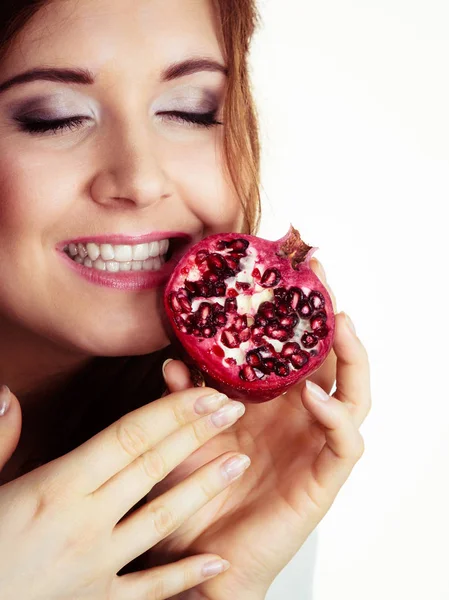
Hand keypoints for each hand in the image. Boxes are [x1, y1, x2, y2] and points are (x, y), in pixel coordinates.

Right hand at [0, 384, 249, 598]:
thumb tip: (6, 395)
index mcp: (55, 487)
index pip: (129, 436)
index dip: (173, 410)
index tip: (205, 392)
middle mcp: (83, 522)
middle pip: (153, 465)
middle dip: (197, 433)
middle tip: (234, 407)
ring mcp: (95, 566)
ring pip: (162, 518)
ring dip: (205, 488)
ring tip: (239, 463)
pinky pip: (150, 589)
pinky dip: (185, 575)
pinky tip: (216, 561)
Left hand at [145, 259, 371, 599]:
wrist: (202, 558)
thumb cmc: (195, 496)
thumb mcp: (183, 437)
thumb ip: (182, 399)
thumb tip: (173, 359)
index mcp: (268, 402)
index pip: (292, 348)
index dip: (295, 312)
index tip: (286, 271)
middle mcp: (297, 416)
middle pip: (329, 358)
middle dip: (328, 316)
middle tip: (320, 277)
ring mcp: (314, 444)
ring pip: (353, 394)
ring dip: (351, 356)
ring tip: (338, 323)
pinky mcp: (323, 478)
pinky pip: (346, 442)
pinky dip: (336, 417)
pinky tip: (313, 395)